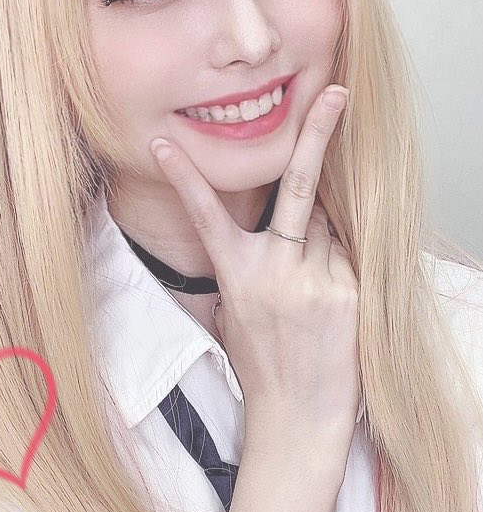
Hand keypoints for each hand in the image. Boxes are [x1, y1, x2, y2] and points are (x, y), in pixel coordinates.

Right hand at [150, 85, 359, 442]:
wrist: (299, 419)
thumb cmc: (263, 363)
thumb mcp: (238, 311)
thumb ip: (255, 264)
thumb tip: (288, 226)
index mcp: (236, 275)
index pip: (206, 216)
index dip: (184, 178)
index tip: (162, 144)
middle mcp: (274, 272)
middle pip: (299, 191)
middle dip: (315, 134)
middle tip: (334, 92)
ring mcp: (315, 282)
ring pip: (329, 229)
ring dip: (323, 241)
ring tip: (311, 289)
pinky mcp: (349, 294)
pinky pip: (348, 256)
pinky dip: (341, 266)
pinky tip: (330, 302)